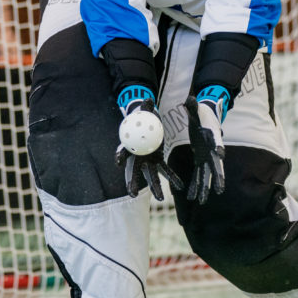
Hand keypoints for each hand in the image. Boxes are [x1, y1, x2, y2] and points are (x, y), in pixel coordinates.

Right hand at [114, 85, 172, 200]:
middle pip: (134, 170)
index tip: (118, 161)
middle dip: (132, 182)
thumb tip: (148, 98)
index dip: (119, 155)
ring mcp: (148, 160)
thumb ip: (146, 106)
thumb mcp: (145, 111)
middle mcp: (137, 156)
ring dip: (155, 187)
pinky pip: (166, 170)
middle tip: (131, 193)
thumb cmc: (144, 116)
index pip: (123, 151)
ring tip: (161, 199)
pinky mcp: (158, 160)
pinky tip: (180, 185)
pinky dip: (173, 177)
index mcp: (130, 144)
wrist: (149, 122)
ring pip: (151, 175)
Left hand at [182, 88, 227, 203]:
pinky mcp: (201, 159)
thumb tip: (190, 98)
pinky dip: (196, 186)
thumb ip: (192, 106)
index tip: (219, 157)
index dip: (218, 150)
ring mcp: (207, 157)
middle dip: (218, 178)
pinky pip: (199, 175)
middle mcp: (213, 150)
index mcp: (212, 138)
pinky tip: (192, 197)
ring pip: (207, 175)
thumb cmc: (202, 113)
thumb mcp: (196, 109)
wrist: (206, 117)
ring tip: (201, 201)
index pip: (217, 144)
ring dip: (205, 188)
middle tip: (219, 189)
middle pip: (216, 165)